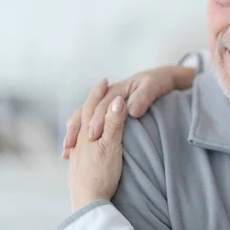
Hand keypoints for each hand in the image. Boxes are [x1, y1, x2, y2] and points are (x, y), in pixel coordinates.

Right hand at [62, 66, 196, 158]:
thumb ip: (142, 98)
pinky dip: (81, 136)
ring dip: (74, 133)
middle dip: (76, 130)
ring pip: (84, 118)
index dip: (97, 121)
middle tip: (70, 147)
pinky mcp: (109, 114)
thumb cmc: (157, 82)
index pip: (101, 107)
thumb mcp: (152, 87)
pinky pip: (90, 123)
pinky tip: (74, 152)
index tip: (94, 136)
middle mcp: (109, 96)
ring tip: (67, 151)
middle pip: (86, 113)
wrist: (162, 77)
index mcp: (117, 89)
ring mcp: (107, 105)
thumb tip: (131, 110)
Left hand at [68, 95, 126, 211]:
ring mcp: (77, 154)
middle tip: (97, 91)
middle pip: (82, 116)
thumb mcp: (112, 146)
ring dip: (83, 118)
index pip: (93, 106)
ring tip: (86, 113)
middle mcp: (79, 140)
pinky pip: (78, 144)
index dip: (99, 93)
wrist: (88, 203)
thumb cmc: (102, 174)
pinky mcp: (78, 167)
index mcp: (88, 132)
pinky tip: (81, 143)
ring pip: (78, 130)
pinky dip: (81, 135)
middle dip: (90, 102)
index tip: (104, 81)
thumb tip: (117, 100)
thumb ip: (114, 123)